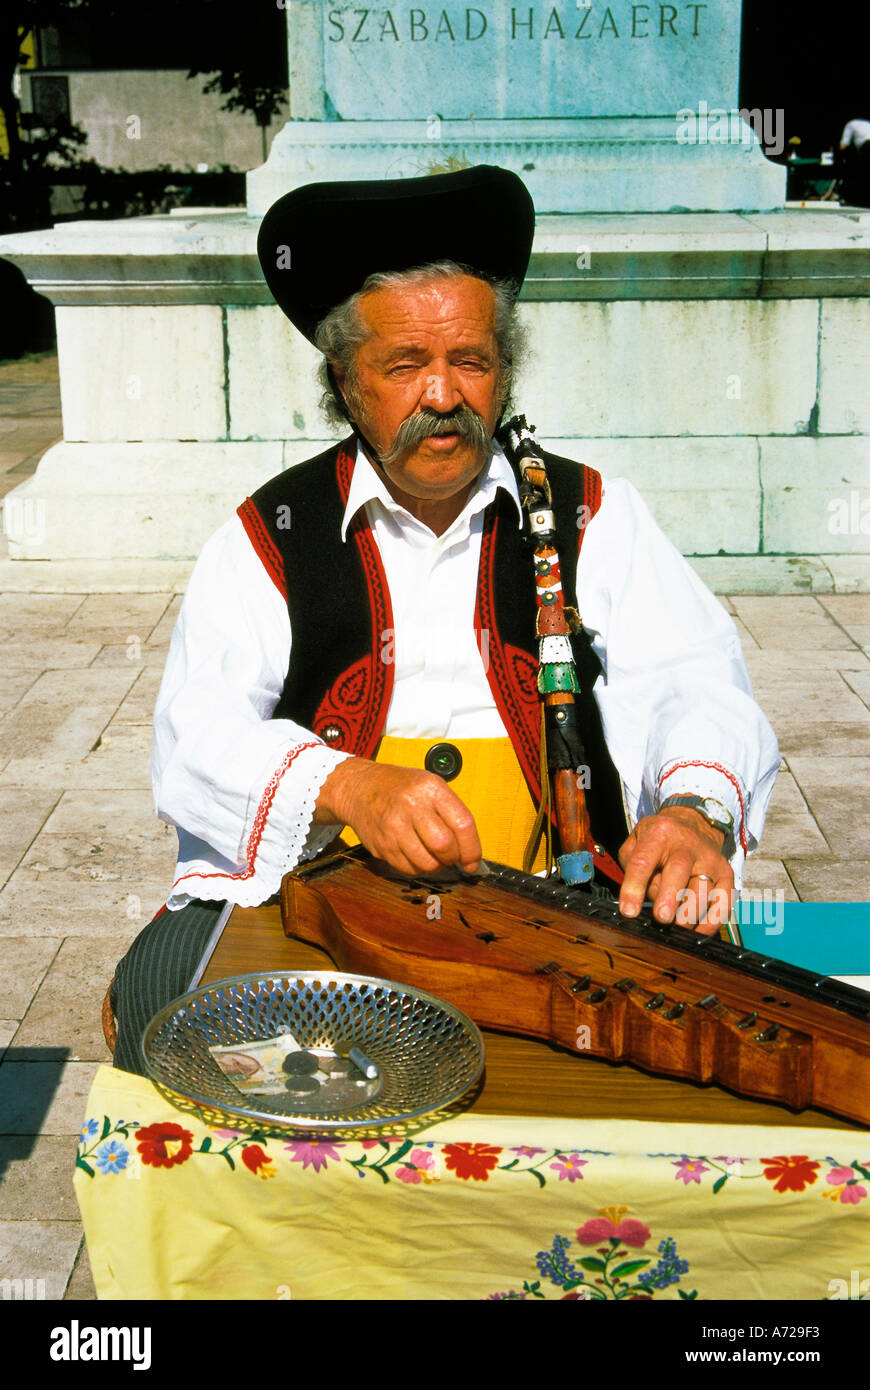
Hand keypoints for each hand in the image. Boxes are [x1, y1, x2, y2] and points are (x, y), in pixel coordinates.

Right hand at [314, 758, 481, 877]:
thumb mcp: (429, 785)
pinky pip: (408, 869)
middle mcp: (411, 806)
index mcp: (430, 789)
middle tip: (451, 856)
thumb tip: (469, 852)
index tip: (473, 861)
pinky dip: (417, 868)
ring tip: (432, 854)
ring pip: (427, 863)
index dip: (472, 849)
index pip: (462, 824)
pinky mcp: (381, 845)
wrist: (359, 788)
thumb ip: (451, 813)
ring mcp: (394, 827)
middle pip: (444, 846)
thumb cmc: (399, 787)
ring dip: (435, 865)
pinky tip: (415, 854)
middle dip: (453, 858)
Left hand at [617, 806, 733, 934]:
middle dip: (670, 897)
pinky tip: (697, 932)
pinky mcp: (726, 874)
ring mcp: (709, 859)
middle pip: (678, 870)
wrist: (694, 824)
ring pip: (702, 890)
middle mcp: (686, 845)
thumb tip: (640, 899)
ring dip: (688, 914)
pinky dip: (711, 922)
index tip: (629, 911)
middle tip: (662, 918)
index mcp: (659, 835)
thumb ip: (632, 867)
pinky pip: (723, 902)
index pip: (642, 862)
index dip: (634, 888)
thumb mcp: (636, 842)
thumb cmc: (660, 840)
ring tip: (676, 927)